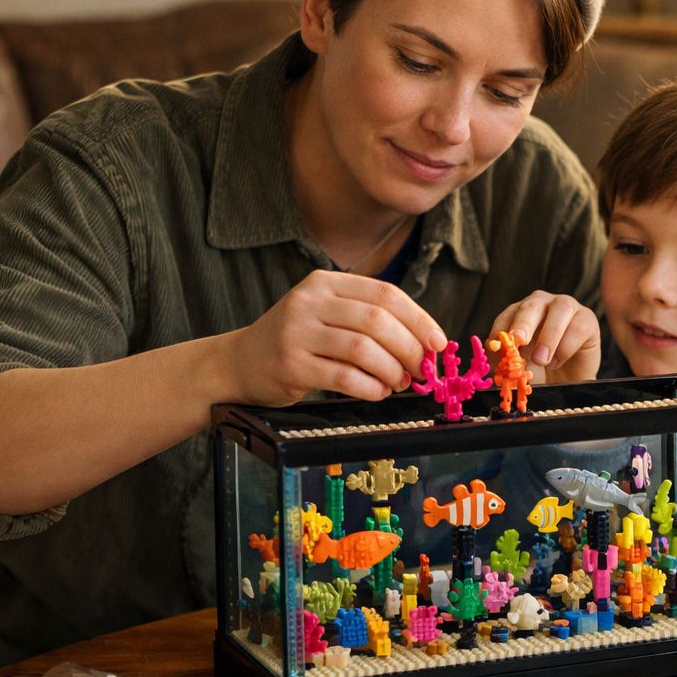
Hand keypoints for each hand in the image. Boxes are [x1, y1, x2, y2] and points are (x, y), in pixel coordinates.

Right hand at [224, 270, 446, 405]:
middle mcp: (308, 302)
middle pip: (377, 320)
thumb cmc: (297, 341)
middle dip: (409, 348)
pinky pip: (344, 377)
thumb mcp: (327, 315)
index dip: (419, 319)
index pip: (385, 294)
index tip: (438, 343)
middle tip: (422, 370)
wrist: (238, 363)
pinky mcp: (289, 365)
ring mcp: (296, 332)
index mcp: (325, 283)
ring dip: (392, 370)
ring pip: (363, 349)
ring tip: (400, 383)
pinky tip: (378, 392)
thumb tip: (426, 343)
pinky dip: (370, 388)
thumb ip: (368, 320)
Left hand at [490, 291, 599, 383]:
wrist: (565, 382)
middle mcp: (543, 304)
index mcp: (520, 312)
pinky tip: (557, 362)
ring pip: (560, 310)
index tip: (497, 346)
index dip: (501, 329)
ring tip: (541, 360)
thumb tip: (497, 354)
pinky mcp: (588, 319)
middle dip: (524, 323)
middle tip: (518, 340)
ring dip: (548, 336)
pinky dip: (566, 347)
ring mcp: (568, 308)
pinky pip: (578, 327)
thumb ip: (508, 359)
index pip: (508, 315)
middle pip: (532, 304)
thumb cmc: (539, 369)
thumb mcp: (519, 366)